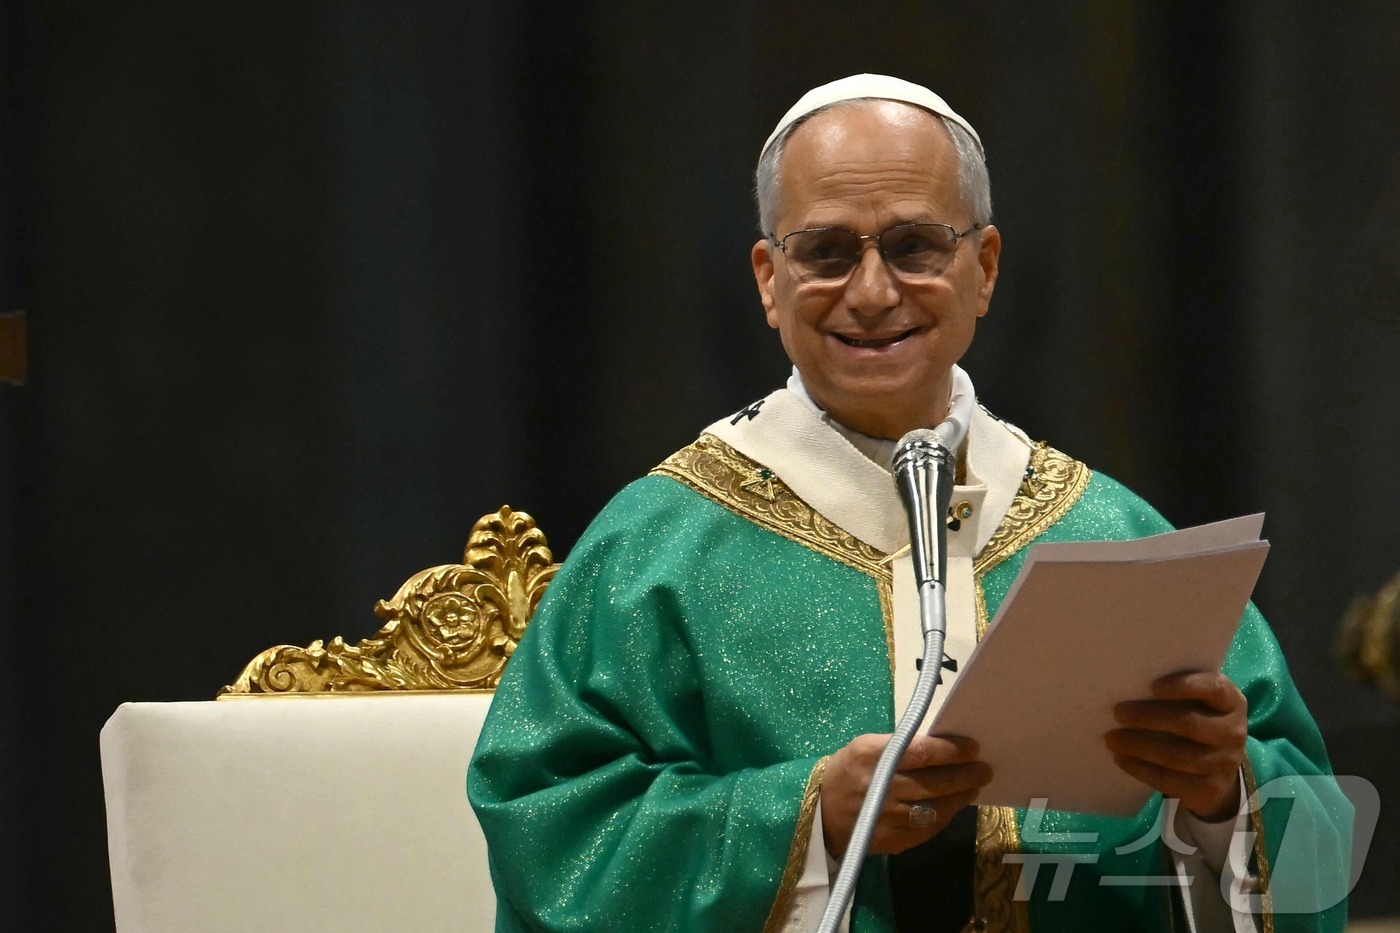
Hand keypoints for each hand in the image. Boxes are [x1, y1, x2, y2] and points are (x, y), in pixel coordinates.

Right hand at [820, 734, 990, 857]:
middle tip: (985, 770)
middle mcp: (881, 787)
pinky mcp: (891, 840)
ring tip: (973, 787)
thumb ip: (900, 745)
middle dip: (966, 775)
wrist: (819, 812)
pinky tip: (953, 806)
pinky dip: (945, 816)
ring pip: (936, 808)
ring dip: (960, 797)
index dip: (953, 751)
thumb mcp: (865, 747)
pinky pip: (928, 829)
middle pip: (935, 782)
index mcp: (872, 756)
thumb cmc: (847, 771)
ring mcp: (887, 817)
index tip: (974, 748)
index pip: (923, 752)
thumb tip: (942, 747)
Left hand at [1104, 671, 1247, 821]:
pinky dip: (1141, 769)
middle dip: (1149, 718)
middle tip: (1118, 713)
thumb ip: (1177, 693)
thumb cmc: (1198, 721)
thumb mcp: (1198, 703)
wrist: (1218, 769)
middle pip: (1189, 725)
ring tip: (1112, 738)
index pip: (1215, 689)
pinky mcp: (1210, 789)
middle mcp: (1234, 732)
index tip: (1153, 686)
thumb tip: (1128, 684)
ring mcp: (1225, 763)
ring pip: (1177, 756)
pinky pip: (1171, 781)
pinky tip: (1121, 759)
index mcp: (1232, 702)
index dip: (1186, 686)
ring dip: (1139, 746)